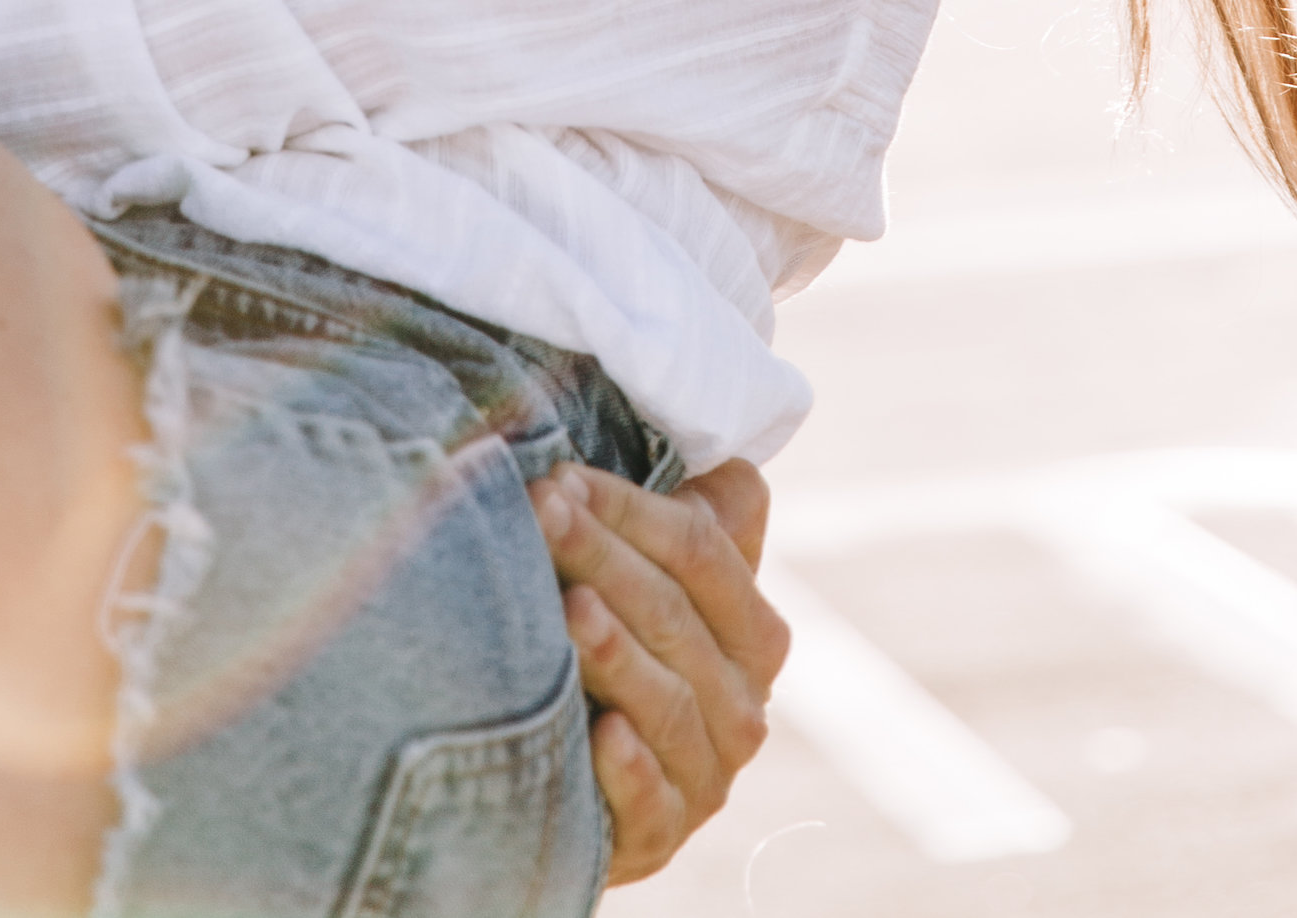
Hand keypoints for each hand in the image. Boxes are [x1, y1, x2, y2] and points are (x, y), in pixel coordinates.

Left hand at [533, 457, 787, 878]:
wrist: (602, 789)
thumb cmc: (629, 650)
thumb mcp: (670, 586)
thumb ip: (699, 522)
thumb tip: (715, 461)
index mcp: (756, 632)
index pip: (700, 548)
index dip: (630, 507)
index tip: (561, 479)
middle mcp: (745, 704)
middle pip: (673, 613)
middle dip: (601, 553)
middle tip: (540, 513)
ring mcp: (708, 775)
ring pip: (666, 700)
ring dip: (617, 651)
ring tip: (567, 606)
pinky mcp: (664, 836)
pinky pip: (652, 801)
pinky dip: (629, 767)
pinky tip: (602, 734)